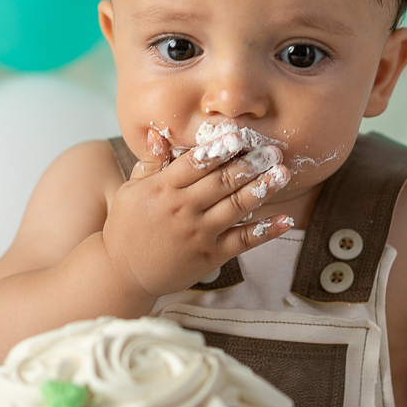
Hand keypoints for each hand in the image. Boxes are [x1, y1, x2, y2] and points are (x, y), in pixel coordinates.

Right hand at [99, 128, 293, 298]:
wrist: (122, 273)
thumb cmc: (126, 227)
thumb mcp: (131, 190)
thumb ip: (150, 162)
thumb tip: (158, 133)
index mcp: (163, 189)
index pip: (196, 162)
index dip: (220, 148)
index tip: (241, 135)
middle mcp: (183, 209)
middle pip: (222, 181)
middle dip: (251, 164)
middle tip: (273, 150)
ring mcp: (199, 233)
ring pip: (237, 206)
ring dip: (263, 188)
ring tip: (283, 173)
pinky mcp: (210, 255)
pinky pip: (242, 241)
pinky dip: (266, 231)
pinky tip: (285, 219)